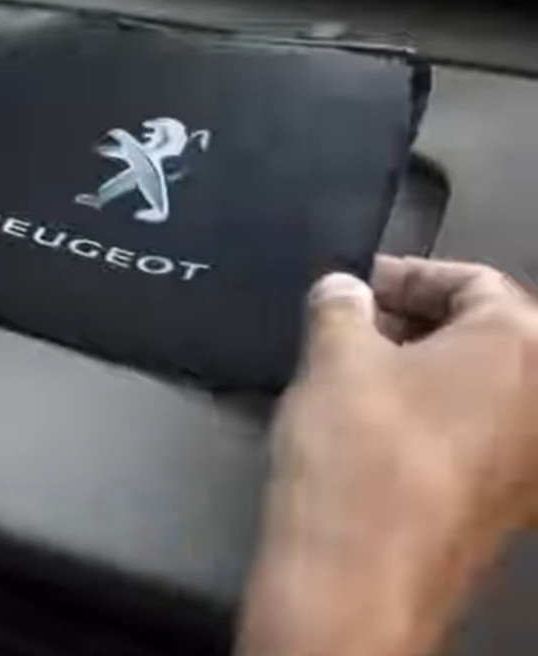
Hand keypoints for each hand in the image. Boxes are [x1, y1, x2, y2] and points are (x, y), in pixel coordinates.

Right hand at [237, 257, 537, 655]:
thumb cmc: (359, 455)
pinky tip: (373, 421)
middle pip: (480, 332)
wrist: (358, 576)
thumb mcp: (334, 352)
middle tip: (353, 321)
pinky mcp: (506, 501)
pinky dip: (429, 411)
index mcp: (521, 344)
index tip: (362, 282)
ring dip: (417, 365)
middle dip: (410, 319)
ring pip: (476, 384)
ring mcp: (531, 458)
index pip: (469, 279)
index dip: (405, 274)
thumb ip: (340, 301)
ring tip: (353, 369)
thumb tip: (343, 291)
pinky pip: (472, 431)